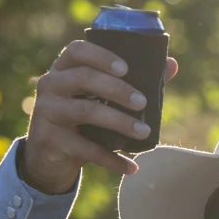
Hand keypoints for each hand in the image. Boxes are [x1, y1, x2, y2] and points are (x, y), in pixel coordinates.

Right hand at [22, 39, 177, 193]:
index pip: (78, 51)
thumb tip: (172, 65)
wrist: (50, 159)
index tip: (126, 68)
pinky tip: (131, 168)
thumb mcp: (99, 102)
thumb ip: (131, 83)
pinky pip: (86, 149)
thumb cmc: (82, 124)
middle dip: (116, 89)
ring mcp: (47, 112)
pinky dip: (112, 160)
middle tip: (143, 103)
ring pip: (86, 111)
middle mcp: (51, 86)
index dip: (101, 56)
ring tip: (144, 133)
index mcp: (63, 69)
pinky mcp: (50, 140)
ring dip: (119, 122)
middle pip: (84, 78)